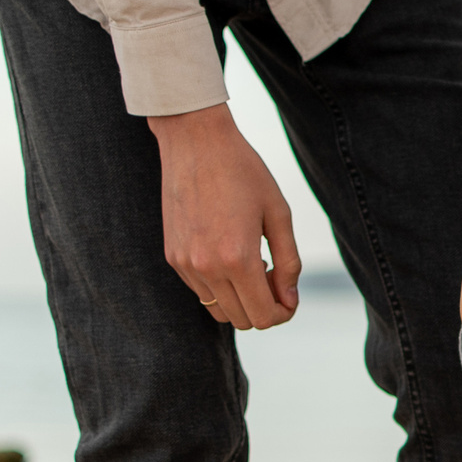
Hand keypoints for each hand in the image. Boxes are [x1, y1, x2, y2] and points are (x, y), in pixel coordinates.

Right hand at [149, 104, 301, 330]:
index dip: (282, 313)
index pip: (262, 317)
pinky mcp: (171, 256)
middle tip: (274, 274)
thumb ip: (289, 262)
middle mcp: (207, 268)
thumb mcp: (279, 214)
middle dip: (264, 307)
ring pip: (219, 310)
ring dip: (241, 298)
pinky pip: (201, 291)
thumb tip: (290, 300)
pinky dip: (220, 285)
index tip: (289, 296)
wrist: (195, 141)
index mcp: (237, 258)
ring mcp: (185, 264)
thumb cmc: (244, 172)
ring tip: (253, 262)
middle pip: (242, 320)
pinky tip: (230, 254)